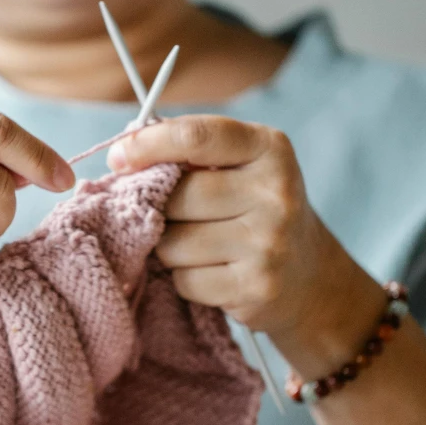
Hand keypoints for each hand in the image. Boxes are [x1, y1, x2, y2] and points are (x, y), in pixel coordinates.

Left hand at [107, 115, 365, 338]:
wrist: (308, 276)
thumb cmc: (254, 210)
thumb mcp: (239, 166)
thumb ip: (189, 153)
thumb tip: (122, 154)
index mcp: (269, 148)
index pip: (195, 136)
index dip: (147, 144)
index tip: (117, 158)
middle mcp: (276, 192)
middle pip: (178, 196)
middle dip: (161, 209)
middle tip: (175, 216)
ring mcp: (270, 243)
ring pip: (173, 243)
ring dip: (170, 248)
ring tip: (198, 246)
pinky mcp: (258, 288)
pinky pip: (186, 280)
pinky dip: (185, 279)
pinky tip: (211, 272)